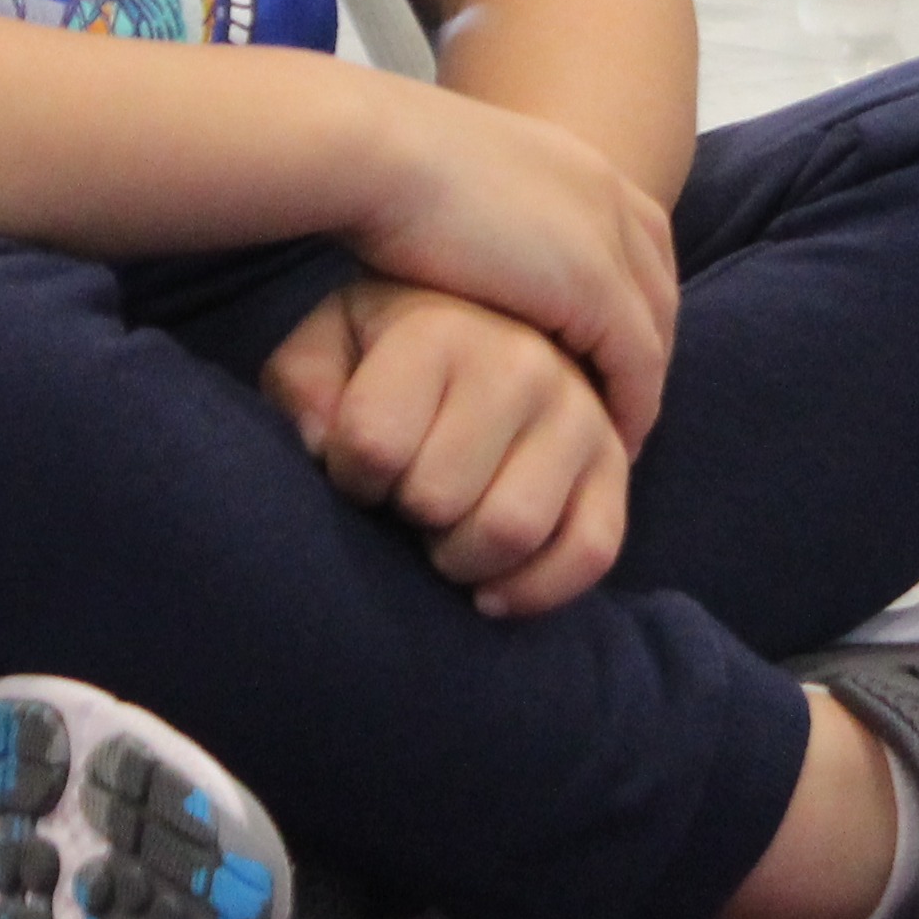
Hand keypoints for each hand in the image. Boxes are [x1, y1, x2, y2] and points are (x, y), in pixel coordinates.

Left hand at [262, 280, 633, 616]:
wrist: (489, 329)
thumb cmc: (393, 353)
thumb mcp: (330, 343)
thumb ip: (304, 383)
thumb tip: (322, 443)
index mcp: (439, 328)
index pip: (374, 444)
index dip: (350, 477)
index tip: (356, 466)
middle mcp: (521, 363)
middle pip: (438, 498)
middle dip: (405, 517)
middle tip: (403, 498)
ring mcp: (579, 414)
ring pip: (510, 530)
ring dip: (460, 559)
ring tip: (441, 534)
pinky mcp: (614, 466)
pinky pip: (590, 554)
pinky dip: (533, 590)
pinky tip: (487, 589)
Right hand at [343, 83, 680, 452]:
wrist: (380, 154)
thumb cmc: (384, 167)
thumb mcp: (456, 187)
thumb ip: (483, 219)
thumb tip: (466, 255)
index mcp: (578, 162)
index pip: (635, 243)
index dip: (628, 300)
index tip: (607, 352)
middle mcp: (609, 195)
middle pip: (655, 286)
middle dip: (647, 345)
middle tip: (624, 402)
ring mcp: (609, 238)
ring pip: (654, 329)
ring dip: (643, 384)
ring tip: (622, 435)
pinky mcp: (594, 285)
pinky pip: (636, 362)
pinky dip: (632, 404)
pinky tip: (614, 442)